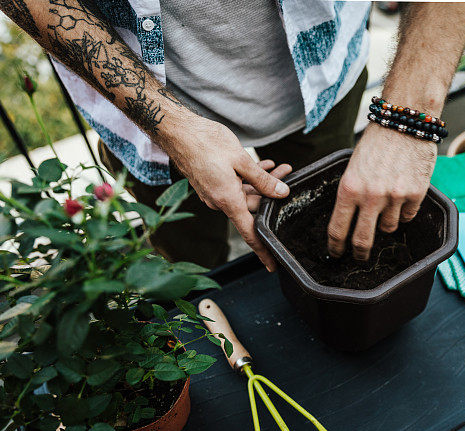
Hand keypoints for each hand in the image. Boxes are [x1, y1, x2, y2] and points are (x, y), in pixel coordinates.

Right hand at [166, 116, 291, 270]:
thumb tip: (281, 193)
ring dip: (261, 182)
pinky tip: (262, 165)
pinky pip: (234, 186)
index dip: (263, 250)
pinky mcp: (211, 184)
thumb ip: (262, 179)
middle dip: (271, 193)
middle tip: (287, 173)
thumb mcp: (241, 160)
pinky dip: (248, 178)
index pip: (249, 232)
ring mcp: (213, 193)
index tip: (272, 265)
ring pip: (244, 194)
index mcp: (227, 200)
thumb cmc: (206, 142)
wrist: (177, 131)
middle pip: (251, 207)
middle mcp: (218, 201)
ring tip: (278, 166)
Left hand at [327, 123, 436, 259]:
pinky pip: (407, 216)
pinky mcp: (416, 194)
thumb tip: (349, 221)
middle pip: (362, 240)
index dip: (336, 246)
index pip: (338, 229)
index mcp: (349, 188)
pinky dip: (404, 211)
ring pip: (388, 228)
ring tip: (387, 202)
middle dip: (359, 253)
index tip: (336, 253)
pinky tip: (402, 194)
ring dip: (386, 222)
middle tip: (359, 256)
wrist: (405, 121)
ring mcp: (394, 197)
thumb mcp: (353, 167)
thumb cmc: (376, 142)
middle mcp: (370, 196)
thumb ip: (351, 194)